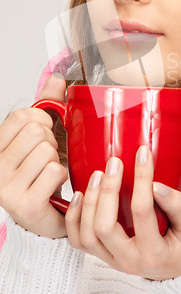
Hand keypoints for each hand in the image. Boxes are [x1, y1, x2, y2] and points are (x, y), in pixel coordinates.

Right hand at [0, 75, 68, 237]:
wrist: (44, 216)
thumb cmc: (41, 173)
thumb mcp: (41, 135)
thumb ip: (47, 106)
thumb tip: (58, 77)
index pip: (22, 115)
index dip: (42, 119)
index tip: (44, 132)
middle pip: (37, 132)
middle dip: (52, 142)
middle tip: (49, 157)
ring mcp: (6, 188)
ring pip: (47, 152)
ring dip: (58, 161)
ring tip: (50, 172)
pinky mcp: (24, 205)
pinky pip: (54, 172)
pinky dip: (61, 176)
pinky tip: (55, 185)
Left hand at [65, 146, 180, 279]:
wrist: (179, 271)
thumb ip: (177, 205)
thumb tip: (155, 185)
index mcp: (154, 253)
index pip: (142, 211)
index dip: (142, 179)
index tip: (142, 154)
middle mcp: (128, 261)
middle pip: (105, 227)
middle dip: (107, 191)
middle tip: (114, 163)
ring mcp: (112, 260)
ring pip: (87, 235)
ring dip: (89, 202)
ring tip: (97, 175)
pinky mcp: (102, 255)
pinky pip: (79, 241)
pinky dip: (74, 218)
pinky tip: (79, 194)